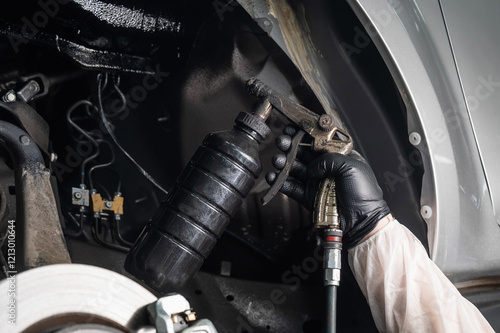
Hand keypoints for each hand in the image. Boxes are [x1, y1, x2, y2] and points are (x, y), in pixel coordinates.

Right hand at [266, 126, 390, 246]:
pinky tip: (274, 177)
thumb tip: (311, 167)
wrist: (361, 221)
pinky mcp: (309, 196)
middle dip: (291, 146)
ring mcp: (316, 182)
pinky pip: (292, 187)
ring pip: (295, 169)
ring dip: (284, 163)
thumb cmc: (364, 193)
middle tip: (282, 142)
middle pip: (303, 153)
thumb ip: (328, 160)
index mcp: (338, 157)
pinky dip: (281, 182)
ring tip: (277, 160)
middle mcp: (326, 168)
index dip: (305, 135)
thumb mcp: (351, 166)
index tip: (293, 129)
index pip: (319, 142)